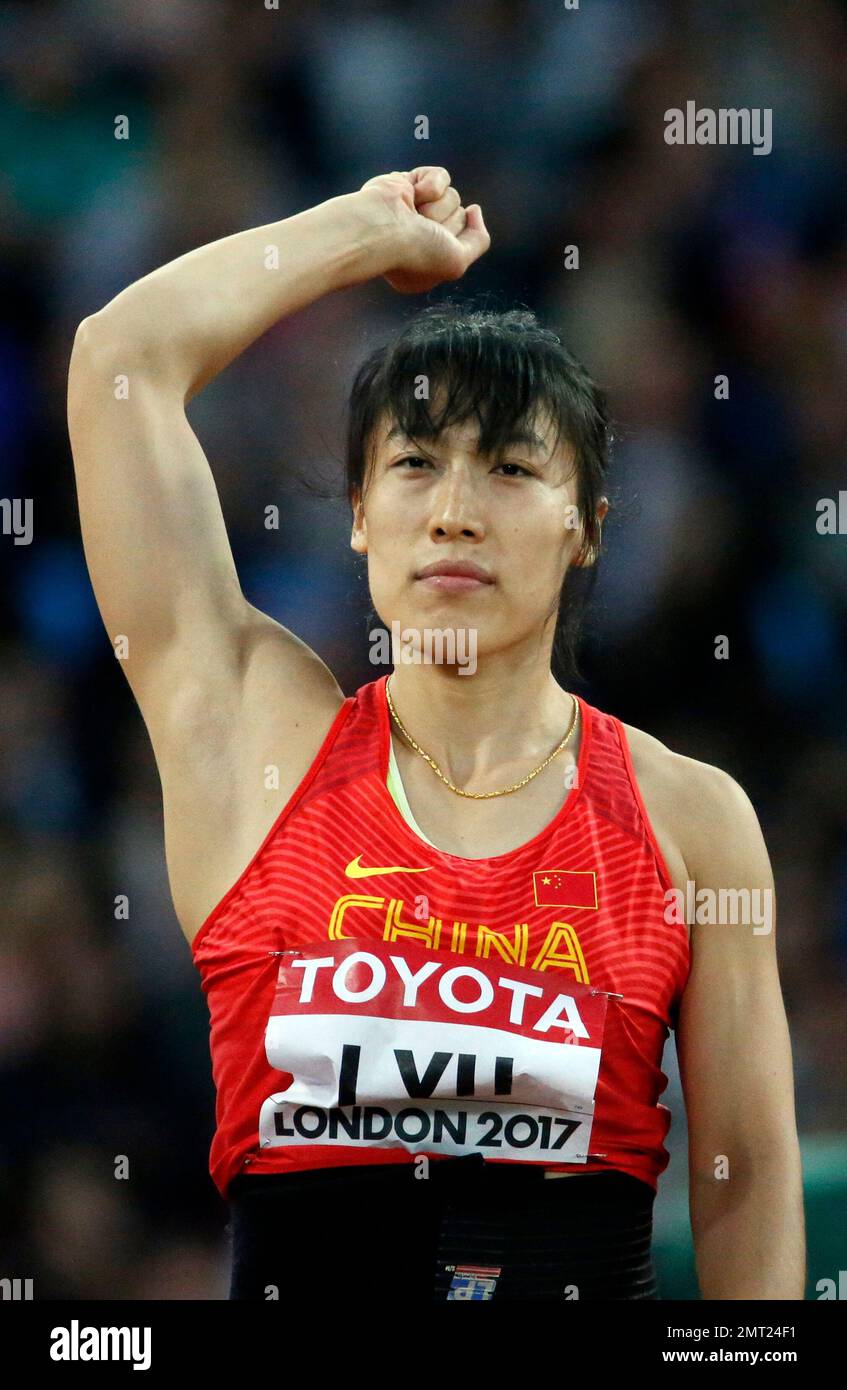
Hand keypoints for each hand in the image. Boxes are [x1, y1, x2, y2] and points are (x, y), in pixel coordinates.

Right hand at [357, 167, 489, 293]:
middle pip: (460, 217)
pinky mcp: (408, 184)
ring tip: (412, 215)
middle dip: (445, 223)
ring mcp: (415, 209)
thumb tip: (475, 210)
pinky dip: (429, 184)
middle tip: (421, 230)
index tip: (431, 250)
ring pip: (452, 196)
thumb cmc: (415, 252)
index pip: (464, 241)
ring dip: (436, 207)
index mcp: (428, 260)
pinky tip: (410, 195)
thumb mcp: (457, 261)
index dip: (453, 242)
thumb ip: (478, 241)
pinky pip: (441, 176)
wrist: (380, 229)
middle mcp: (421, 235)